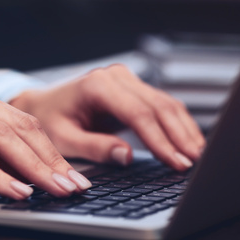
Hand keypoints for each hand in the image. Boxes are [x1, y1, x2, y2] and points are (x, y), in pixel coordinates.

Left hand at [10, 64, 204, 170]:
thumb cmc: (49, 122)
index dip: (160, 140)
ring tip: (196, 156)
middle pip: (157, 106)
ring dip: (183, 130)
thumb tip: (126, 156)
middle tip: (193, 164)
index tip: (176, 162)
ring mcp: (126, 79)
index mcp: (97, 85)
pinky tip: (188, 142)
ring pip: (165, 103)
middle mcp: (115, 76)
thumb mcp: (64, 140)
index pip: (138, 113)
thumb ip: (94, 148)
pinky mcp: (133, 88)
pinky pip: (161, 105)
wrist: (43, 105)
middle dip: (178, 137)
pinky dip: (177, 124)